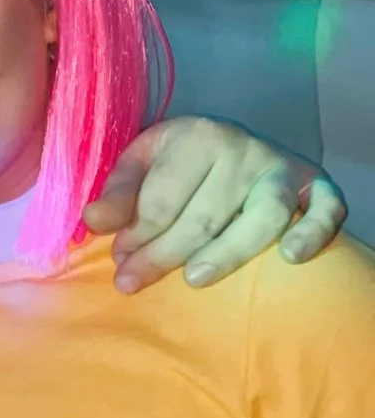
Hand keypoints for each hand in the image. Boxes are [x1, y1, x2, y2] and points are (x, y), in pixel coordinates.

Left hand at [83, 116, 347, 293]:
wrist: (235, 145)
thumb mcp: (143, 164)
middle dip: (165, 253)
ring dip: (229, 251)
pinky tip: (291, 259)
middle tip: (133, 282)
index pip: (164, 197)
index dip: (137, 234)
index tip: (118, 263)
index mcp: (197, 136)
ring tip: (194, 278)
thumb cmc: (182, 162)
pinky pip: (325, 211)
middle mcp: (243, 149)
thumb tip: (93, 221)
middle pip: (206, 214)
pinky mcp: (317, 186)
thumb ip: (119, 193)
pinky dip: (313, 232)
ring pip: (262, 217)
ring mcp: (282, 169)